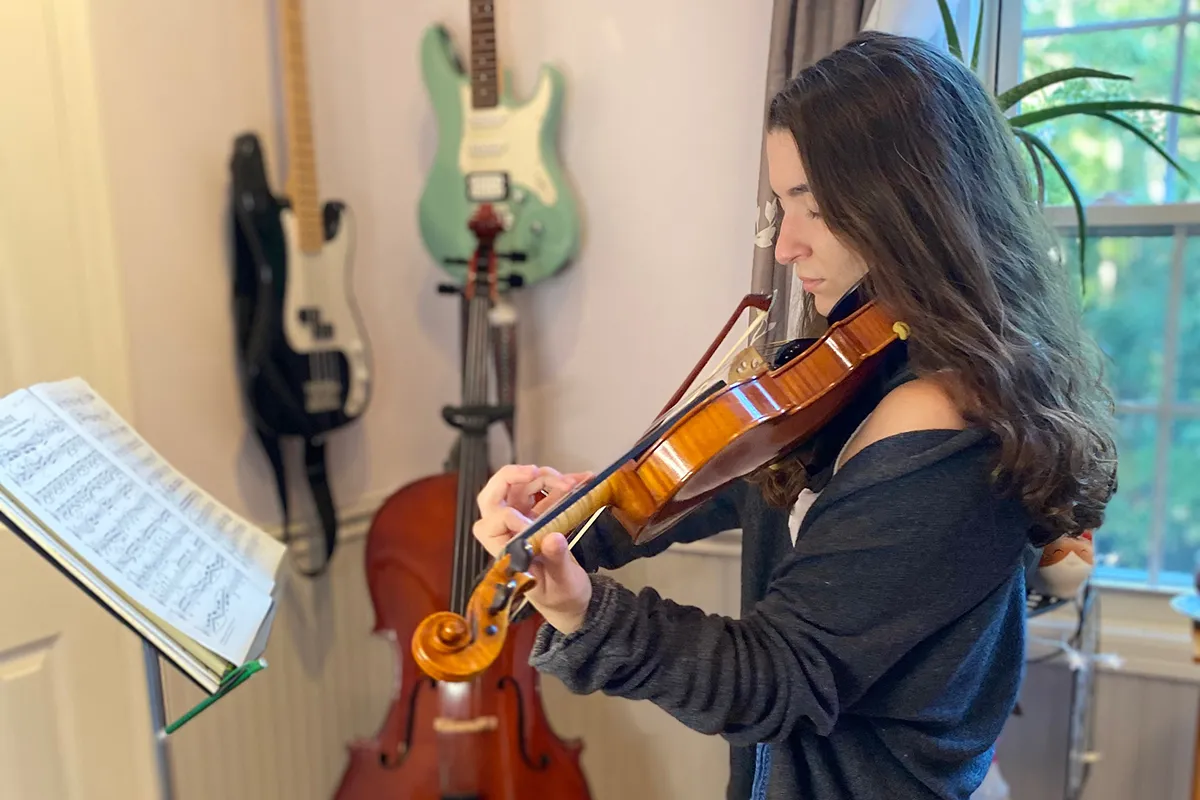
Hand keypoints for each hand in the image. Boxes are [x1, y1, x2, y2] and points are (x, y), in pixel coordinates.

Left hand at [474, 464, 593, 633]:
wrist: (572, 599)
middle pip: (494, 496)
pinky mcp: (539, 514)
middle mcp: (508, 532)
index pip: (491, 525)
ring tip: (571, 483)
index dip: (509, 518)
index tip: (534, 523)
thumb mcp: (561, 584)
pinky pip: (545, 491)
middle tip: (534, 471)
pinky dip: (563, 481)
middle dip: (511, 478)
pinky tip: (582, 479)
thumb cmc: (560, 596)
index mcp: (505, 552)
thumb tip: (553, 537)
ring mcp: (523, 519)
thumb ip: (556, 561)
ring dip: (545, 477)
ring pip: (522, 486)